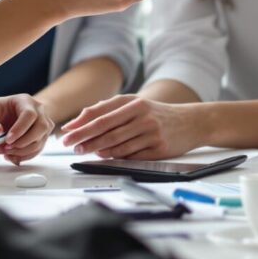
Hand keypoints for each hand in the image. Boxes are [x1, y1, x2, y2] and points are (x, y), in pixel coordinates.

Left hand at [0, 94, 52, 163]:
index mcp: (23, 100)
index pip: (29, 114)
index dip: (20, 129)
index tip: (7, 140)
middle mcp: (36, 111)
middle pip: (41, 128)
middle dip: (22, 143)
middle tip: (5, 148)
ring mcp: (39, 125)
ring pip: (39, 142)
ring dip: (21, 152)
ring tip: (3, 152)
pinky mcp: (38, 138)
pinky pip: (36, 151)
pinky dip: (23, 157)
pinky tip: (9, 156)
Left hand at [59, 94, 202, 158]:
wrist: (191, 122)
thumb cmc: (157, 114)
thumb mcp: (135, 105)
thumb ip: (109, 110)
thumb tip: (81, 120)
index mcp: (133, 102)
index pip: (100, 114)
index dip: (81, 124)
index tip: (66, 132)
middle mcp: (141, 114)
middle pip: (105, 129)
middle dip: (83, 138)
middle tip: (69, 145)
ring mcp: (150, 132)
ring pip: (117, 143)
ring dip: (97, 149)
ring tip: (82, 151)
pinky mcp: (158, 148)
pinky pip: (131, 155)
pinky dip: (115, 156)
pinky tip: (104, 156)